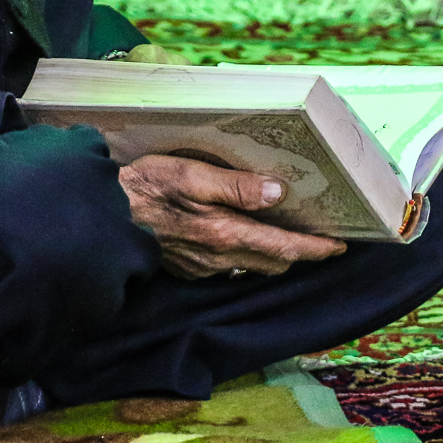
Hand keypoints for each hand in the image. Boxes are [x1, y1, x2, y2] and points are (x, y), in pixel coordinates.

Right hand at [118, 154, 345, 279]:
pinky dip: (246, 256)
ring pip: (252, 267)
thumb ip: (235, 185)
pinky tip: (242, 238)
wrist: (102, 216)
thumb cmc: (145, 187)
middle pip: (274, 262)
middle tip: (319, 238)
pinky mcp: (187, 268)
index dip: (315, 248)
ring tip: (286, 236)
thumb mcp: (190, 174)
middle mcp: (219, 257)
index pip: (284, 247)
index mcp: (225, 233)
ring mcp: (202, 266)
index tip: (340, 245)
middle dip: (300, 253)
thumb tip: (279, 192)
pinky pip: (228, 268)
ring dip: (274, 255)